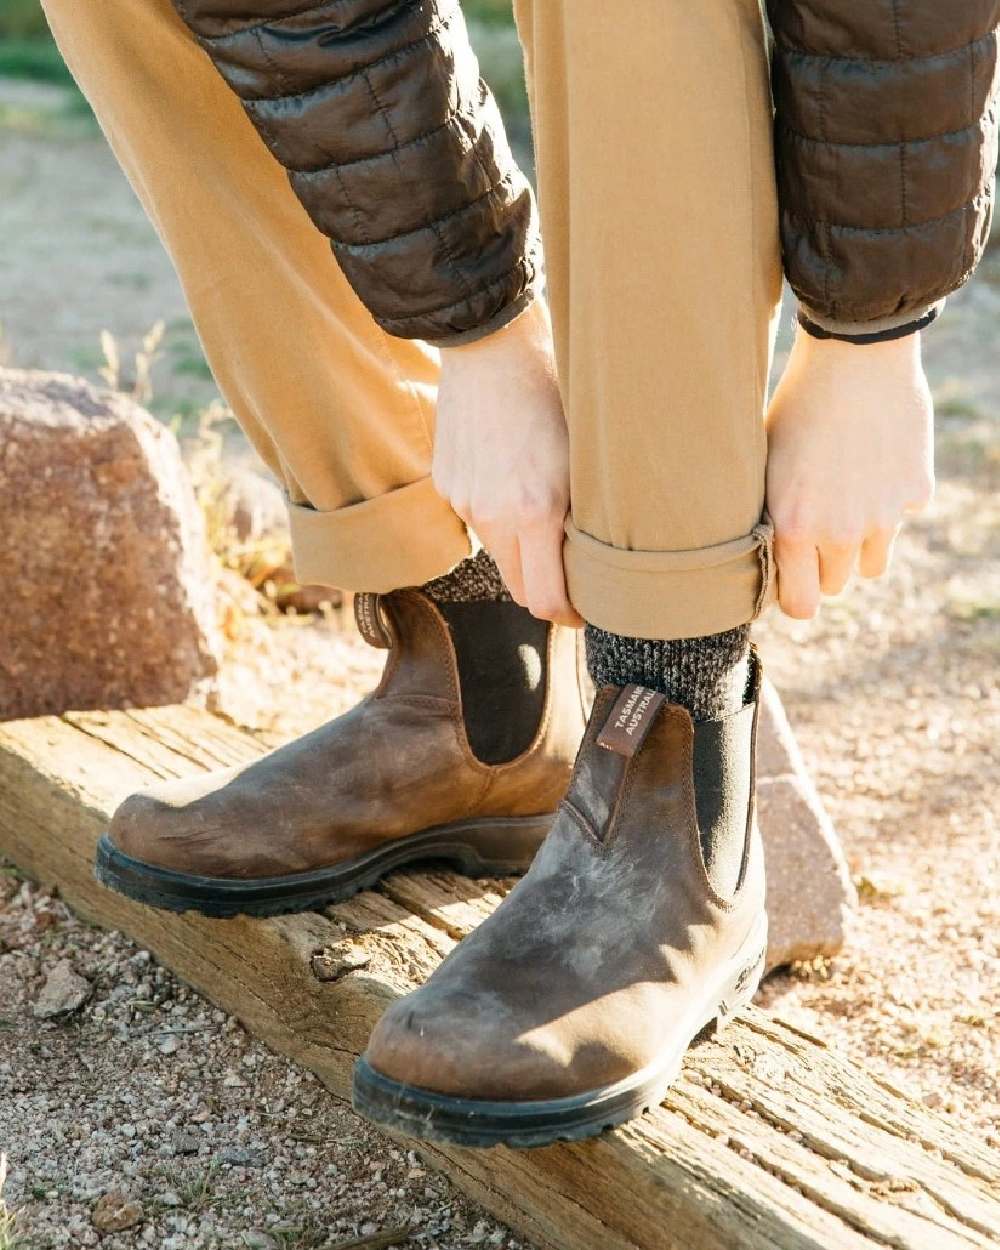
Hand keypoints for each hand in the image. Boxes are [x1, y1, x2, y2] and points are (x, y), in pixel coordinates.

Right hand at [433, 300, 582, 626]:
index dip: (567, 613)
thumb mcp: (583, 459)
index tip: (584, 609)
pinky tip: (511, 475)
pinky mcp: (445, 483)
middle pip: (517, 587)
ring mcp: (463, 500)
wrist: (491, 345)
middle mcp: (492, 515)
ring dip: (521, 547)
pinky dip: (497, 513)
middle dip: (545, 589)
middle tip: (572, 578)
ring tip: (542, 509)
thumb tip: (586, 565)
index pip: (543, 598)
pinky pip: (476, 518)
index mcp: (535, 511)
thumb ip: (578, 518)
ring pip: (498, 551)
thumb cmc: (554, 392)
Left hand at [765, 328, 934, 619]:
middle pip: (837, 584)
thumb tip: (767, 556)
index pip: (801, 604)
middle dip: (824, 565)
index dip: (794, 595)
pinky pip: (901, 516)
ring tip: (843, 503)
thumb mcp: (764, 466)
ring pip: (873, 563)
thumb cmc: (793, 405)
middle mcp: (843, 532)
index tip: (789, 578)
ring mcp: (885, 514)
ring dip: (859, 544)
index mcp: (796, 529)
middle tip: (814, 527)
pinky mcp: (916, 491)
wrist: (852, 355)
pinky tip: (872, 462)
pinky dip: (889, 501)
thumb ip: (771, 519)